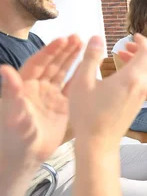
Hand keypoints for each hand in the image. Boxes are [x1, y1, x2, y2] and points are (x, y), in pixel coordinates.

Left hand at [0, 35, 82, 164]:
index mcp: (25, 86)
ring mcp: (50, 97)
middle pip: (53, 64)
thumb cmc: (14, 136)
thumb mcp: (12, 113)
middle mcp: (38, 88)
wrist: (25, 157)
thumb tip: (5, 68)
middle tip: (78, 38)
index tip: (62, 40)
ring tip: (86, 46)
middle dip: (65, 51)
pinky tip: (90, 68)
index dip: (50, 51)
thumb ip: (11, 91)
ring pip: (63, 73)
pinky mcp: (62, 107)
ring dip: (73, 60)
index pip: (39, 63)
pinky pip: (72, 89)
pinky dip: (81, 78)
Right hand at [68, 34, 146, 143]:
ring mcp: (141, 97)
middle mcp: (141, 86)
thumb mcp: (82, 82)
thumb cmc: (88, 114)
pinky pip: (144, 82)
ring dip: (139, 61)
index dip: (143, 41)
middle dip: (142, 49)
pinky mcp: (138, 104)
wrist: (98, 143)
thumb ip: (90, 57)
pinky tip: (120, 75)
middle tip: (126, 45)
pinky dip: (137, 72)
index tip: (133, 36)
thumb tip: (96, 37)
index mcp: (131, 78)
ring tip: (119, 57)